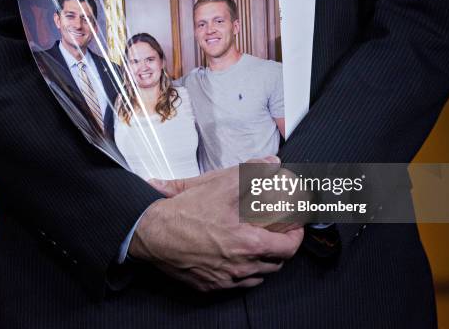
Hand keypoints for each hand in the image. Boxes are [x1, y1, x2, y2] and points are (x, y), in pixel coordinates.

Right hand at [130, 157, 303, 291]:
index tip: (296, 228)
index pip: (288, 248)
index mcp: (248, 244)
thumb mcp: (220, 185)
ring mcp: (224, 280)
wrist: (152, 233)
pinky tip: (235, 259)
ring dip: (263, 263)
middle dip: (281, 250)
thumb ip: (251, 173)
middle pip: (276, 265)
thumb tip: (272, 163)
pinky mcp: (208, 285)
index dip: (297, 237)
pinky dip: (242, 273)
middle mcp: (240, 268)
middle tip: (278, 235)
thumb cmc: (185, 212)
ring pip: (257, 277)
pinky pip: (235, 285)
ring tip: (259, 247)